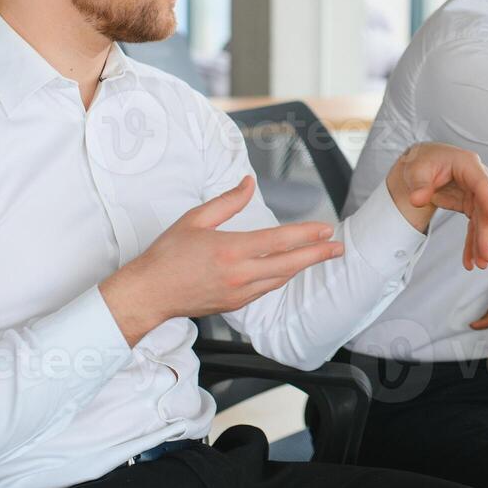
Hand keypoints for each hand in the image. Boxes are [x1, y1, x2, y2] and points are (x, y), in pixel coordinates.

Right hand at [100, 175, 341, 344]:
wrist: (148, 294)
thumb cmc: (167, 254)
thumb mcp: (195, 219)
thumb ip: (227, 201)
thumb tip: (249, 183)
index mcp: (230, 250)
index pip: (279, 240)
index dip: (306, 235)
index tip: (325, 229)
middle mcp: (239, 274)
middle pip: (289, 264)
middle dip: (317, 255)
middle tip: (338, 248)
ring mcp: (238, 293)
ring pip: (280, 279)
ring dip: (301, 266)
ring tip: (319, 255)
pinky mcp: (235, 305)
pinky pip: (265, 289)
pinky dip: (280, 277)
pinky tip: (287, 269)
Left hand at [385, 142, 487, 269]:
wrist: (422, 165)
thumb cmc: (422, 162)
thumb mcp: (416, 169)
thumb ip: (419, 184)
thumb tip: (418, 200)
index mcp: (468, 164)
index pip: (483, 186)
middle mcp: (477, 179)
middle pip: (485, 209)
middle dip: (486, 234)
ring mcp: (475, 195)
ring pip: (482, 222)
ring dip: (481, 243)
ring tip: (481, 264)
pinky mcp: (471, 206)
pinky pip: (474, 228)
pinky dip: (472, 244)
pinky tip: (470, 261)